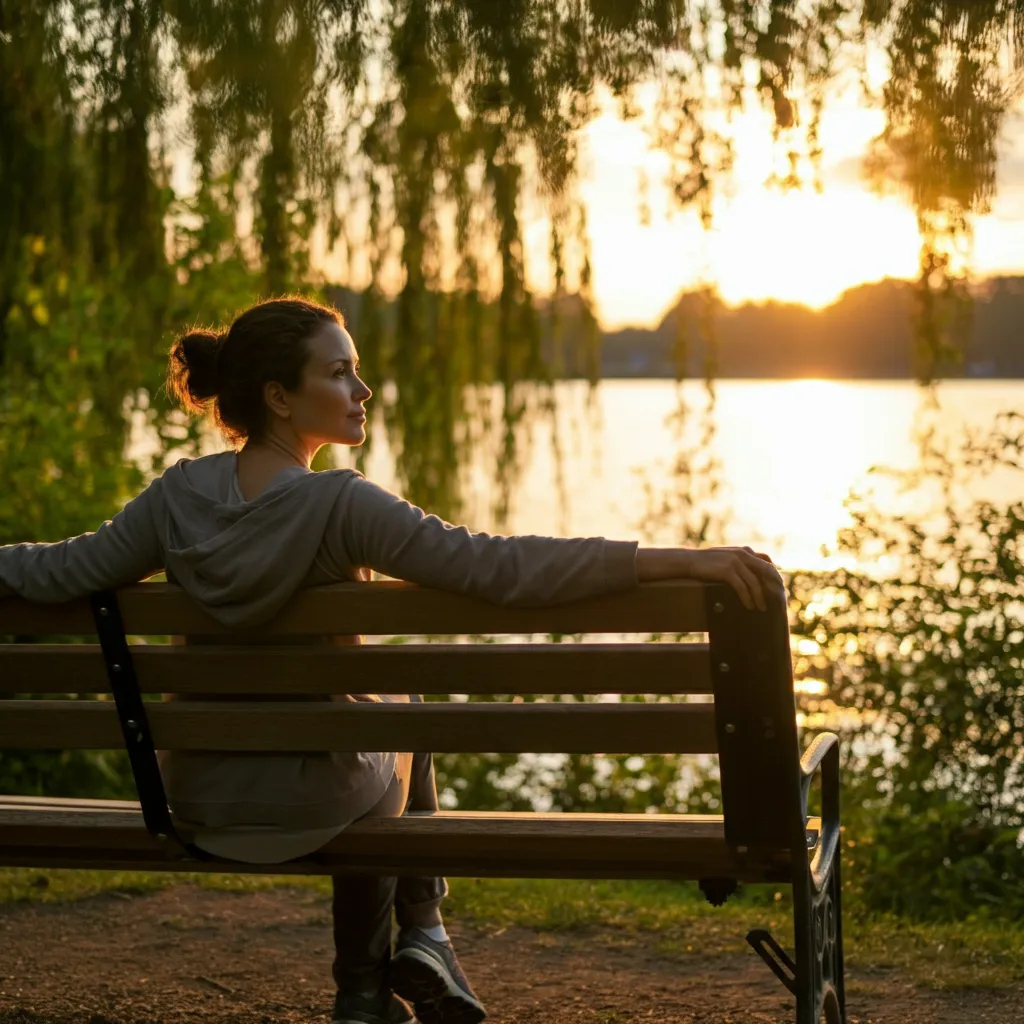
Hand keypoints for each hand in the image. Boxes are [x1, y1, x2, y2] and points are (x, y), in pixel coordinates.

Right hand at [636, 545, 785, 611]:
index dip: (774, 575)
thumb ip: (740, 560)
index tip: (776, 588)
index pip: (766, 561)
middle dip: (772, 587)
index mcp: (744, 550)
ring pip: (754, 582)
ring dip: (759, 597)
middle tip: (775, 600)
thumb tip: (751, 573)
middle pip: (765, 571)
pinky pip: (742, 587)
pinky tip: (749, 606)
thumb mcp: (726, 557)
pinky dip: (747, 598)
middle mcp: (742, 554)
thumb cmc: (707, 562)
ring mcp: (735, 562)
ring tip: (761, 608)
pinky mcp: (727, 571)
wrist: (689, 561)